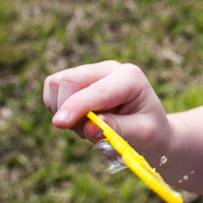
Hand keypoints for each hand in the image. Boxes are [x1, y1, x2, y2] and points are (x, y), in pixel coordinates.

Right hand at [43, 61, 171, 162]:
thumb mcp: (142, 134)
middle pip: (70, 79)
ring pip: (56, 83)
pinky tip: (80, 120)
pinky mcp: (77, 79)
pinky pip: (52, 89)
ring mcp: (91, 71)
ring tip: (88, 127)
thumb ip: (117, 129)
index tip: (60, 123)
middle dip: (67, 110)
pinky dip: (58, 108)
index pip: (97, 90)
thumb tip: (88, 127)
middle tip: (86, 133)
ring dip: (63, 111)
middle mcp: (109, 69)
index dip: (76, 106)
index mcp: (130, 78)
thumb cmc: (150, 131)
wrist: (151, 128)